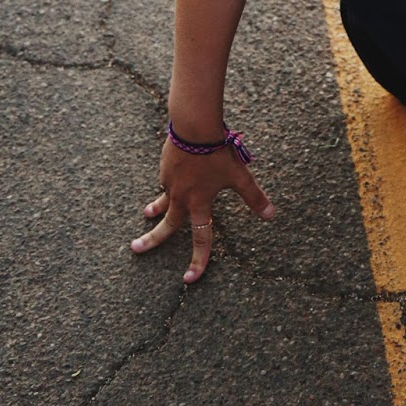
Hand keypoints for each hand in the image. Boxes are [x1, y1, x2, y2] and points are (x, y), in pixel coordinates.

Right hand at [131, 136, 274, 283]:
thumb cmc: (218, 152)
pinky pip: (167, 180)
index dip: (198, 260)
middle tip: (135, 249)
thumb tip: (271, 215)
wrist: (194, 127)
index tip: (189, 279)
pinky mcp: (165, 167)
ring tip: (146, 214)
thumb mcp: (239, 175)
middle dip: (151, 240)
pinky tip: (176, 171)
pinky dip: (169, 182)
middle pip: (166, 225)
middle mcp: (181, 196)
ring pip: (163, 200)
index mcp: (199, 202)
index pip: (201, 238)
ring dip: (155, 209)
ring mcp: (170, 181)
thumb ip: (254, 197)